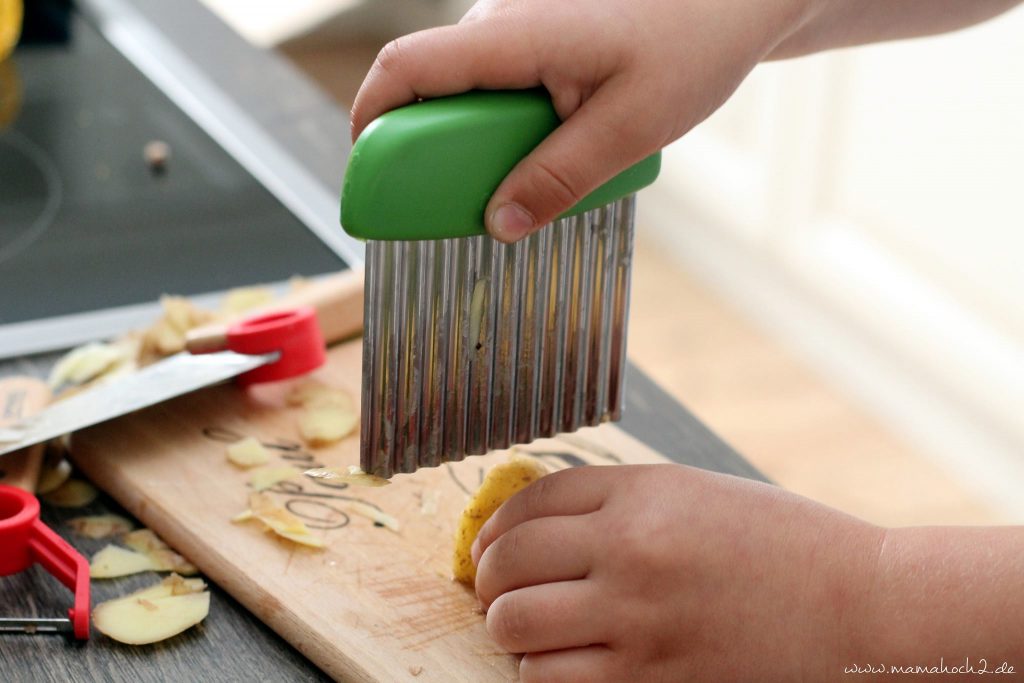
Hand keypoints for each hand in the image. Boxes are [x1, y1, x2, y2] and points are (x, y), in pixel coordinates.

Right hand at [350, 0, 814, 242]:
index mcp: (514, 33)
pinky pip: (500, 85)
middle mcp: (504, 20)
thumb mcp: (628, 127)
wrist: (735, 0)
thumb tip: (500, 225)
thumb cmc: (690, 44)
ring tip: (530, 177)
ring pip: (468, 91)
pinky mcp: (540, 36)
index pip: (407, 67)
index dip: (371, 120)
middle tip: (461, 203)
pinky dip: (508, 125)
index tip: (368, 174)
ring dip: (480, 142)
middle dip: (433, 151)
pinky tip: (555, 145)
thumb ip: (560, 178)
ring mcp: (522, 25)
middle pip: (432, 89)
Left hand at [471, 464, 881, 681]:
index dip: (494, 525)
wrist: (860, 610)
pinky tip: (562, 662)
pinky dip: (541, 672)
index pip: (529, 501)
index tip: (487, 544)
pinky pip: (552, 681)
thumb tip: (536, 525)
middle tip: (496, 590)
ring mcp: (638, 620)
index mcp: (642, 493)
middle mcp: (630, 550)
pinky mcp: (651, 681)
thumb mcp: (695, 495)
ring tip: (529, 628)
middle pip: (507, 563)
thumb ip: (616, 502)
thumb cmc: (782, 545)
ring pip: (515, 627)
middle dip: (489, 580)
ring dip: (510, 629)